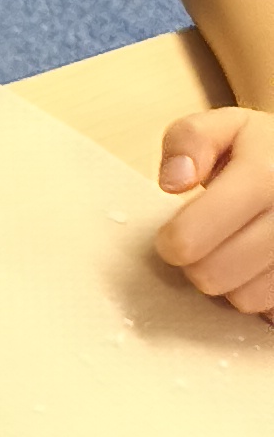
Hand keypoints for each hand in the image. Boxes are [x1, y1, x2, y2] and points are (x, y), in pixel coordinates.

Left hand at [156, 106, 273, 315]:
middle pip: (211, 276)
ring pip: (244, 299)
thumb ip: (189, 140)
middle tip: (206, 242)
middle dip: (197, 264)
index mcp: (266, 173)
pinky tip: (258, 265)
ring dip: (229, 282)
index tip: (177, 231)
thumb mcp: (224, 127)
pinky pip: (270, 309)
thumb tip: (175, 181)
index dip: (171, 241)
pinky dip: (257, 292)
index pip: (190, 239)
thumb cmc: (260, 150)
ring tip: (236, 249)